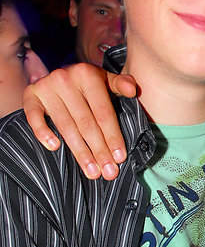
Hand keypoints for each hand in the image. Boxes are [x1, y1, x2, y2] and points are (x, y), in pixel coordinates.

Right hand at [22, 63, 136, 179]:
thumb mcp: (106, 79)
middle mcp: (65, 79)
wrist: (60, 74)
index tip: (119, 158)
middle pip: (86, 122)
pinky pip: (33, 117)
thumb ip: (120, 84)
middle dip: (99, 150)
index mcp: (87, 75)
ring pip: (65, 126)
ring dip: (80, 151)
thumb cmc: (88, 83)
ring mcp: (46, 87)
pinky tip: (54, 147)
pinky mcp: (30, 95)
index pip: (103, 112)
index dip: (112, 136)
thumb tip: (133, 90)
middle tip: (108, 172)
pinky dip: (43, 132)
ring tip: (91, 171)